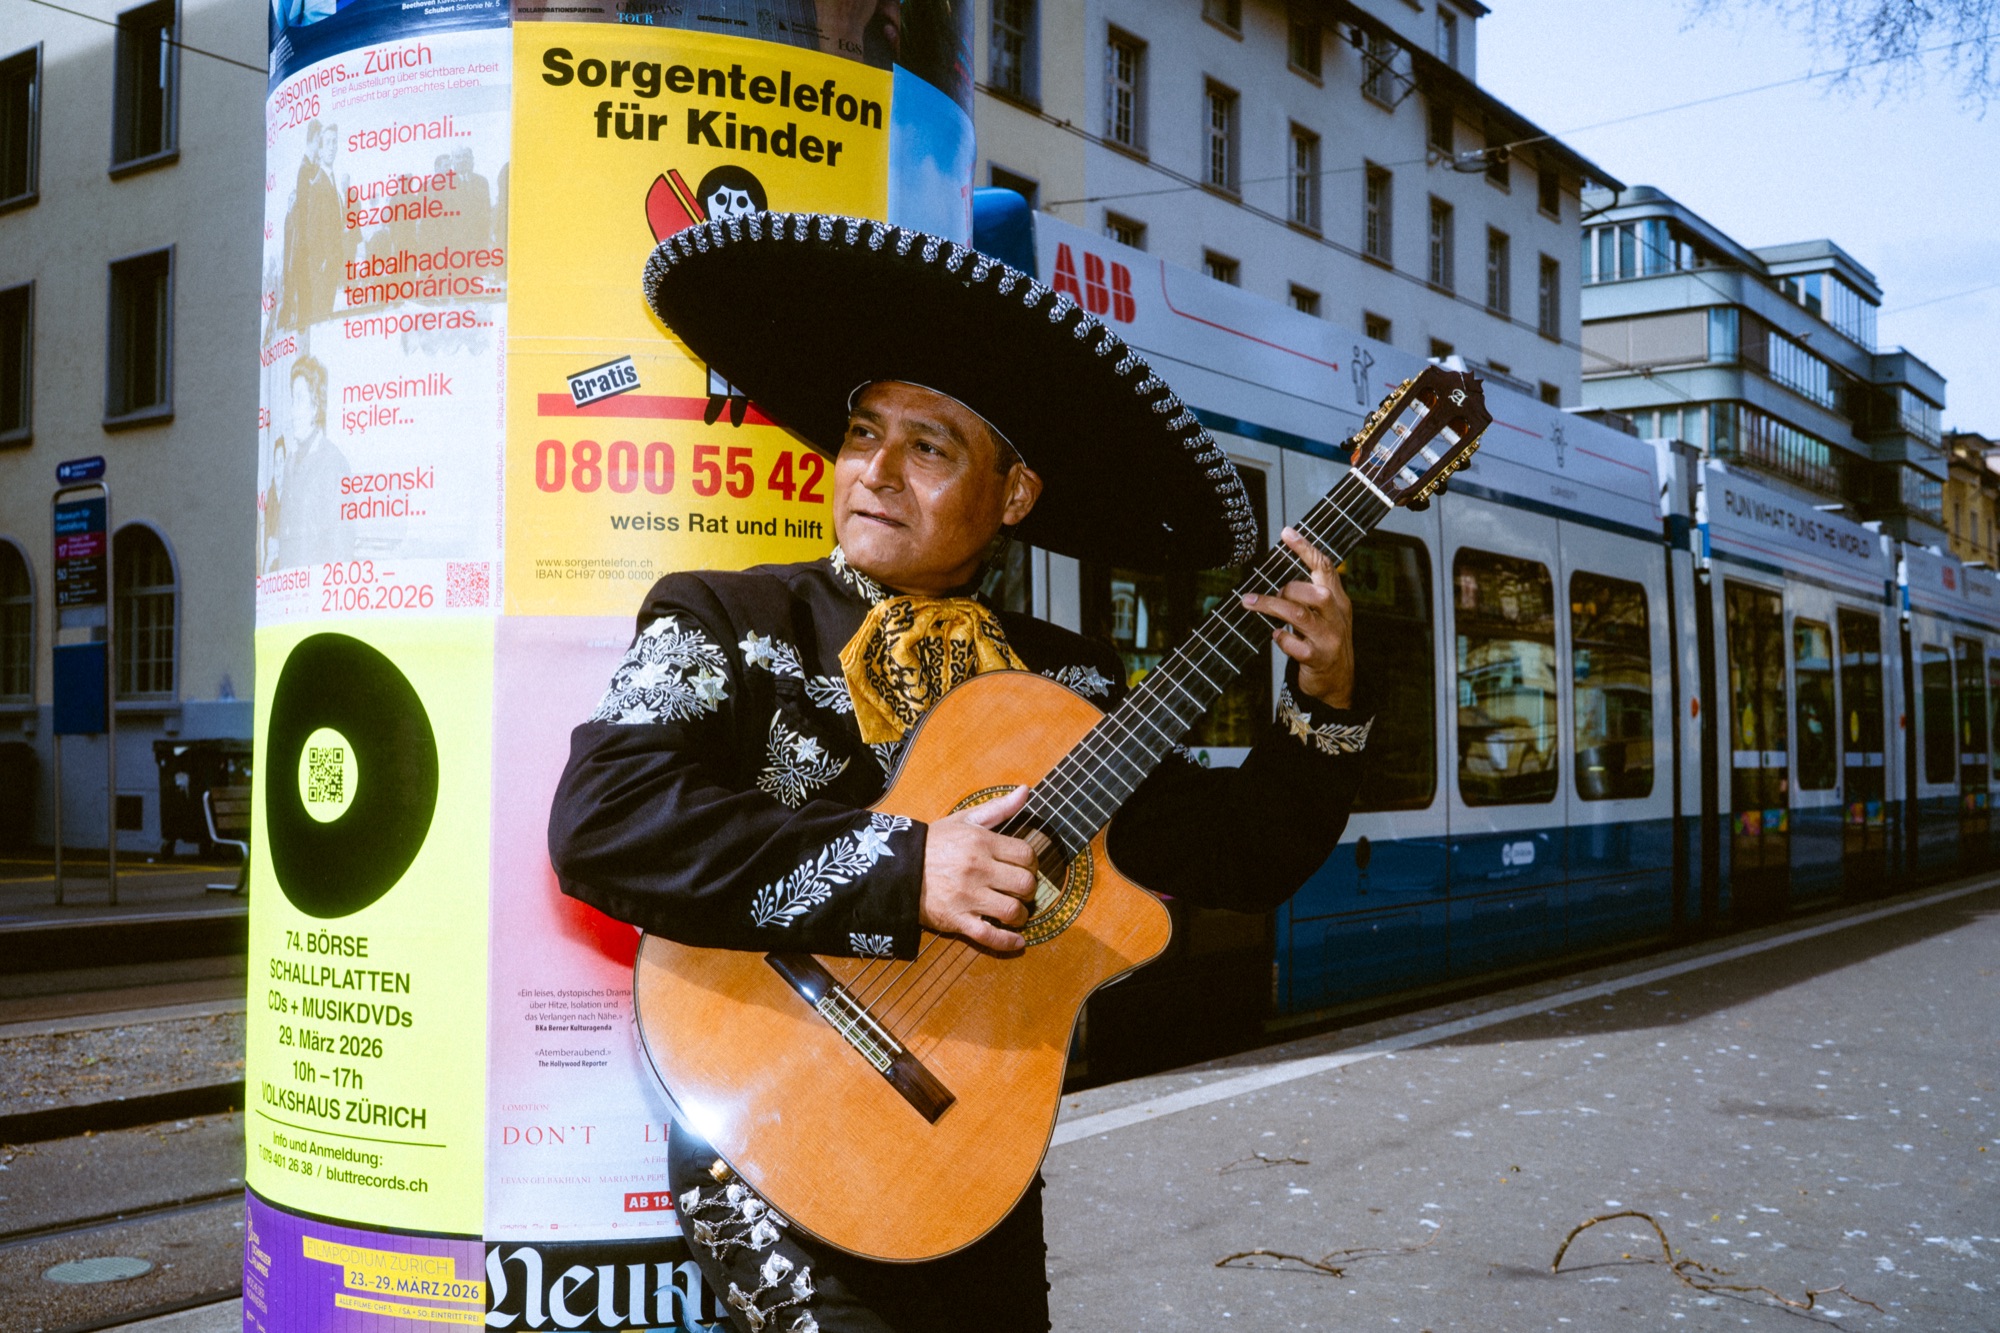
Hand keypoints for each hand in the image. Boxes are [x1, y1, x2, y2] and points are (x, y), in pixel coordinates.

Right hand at [918, 785, 1038, 951]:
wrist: (897, 867)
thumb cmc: (934, 843)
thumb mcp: (965, 819)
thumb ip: (998, 808)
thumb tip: (1025, 791)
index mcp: (981, 842)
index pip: (1026, 855)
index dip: (1032, 864)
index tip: (1025, 869)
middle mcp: (978, 869)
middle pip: (1025, 884)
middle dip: (1029, 890)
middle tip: (1020, 891)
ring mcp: (968, 896)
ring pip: (1012, 911)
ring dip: (1021, 915)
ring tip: (1015, 913)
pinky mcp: (957, 919)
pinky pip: (989, 935)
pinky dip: (1007, 942)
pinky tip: (1017, 941)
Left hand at [1241, 527, 1355, 709]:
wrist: (1338, 681)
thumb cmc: (1325, 641)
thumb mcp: (1325, 614)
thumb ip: (1309, 595)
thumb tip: (1279, 577)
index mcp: (1338, 600)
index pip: (1325, 568)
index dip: (1306, 549)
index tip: (1286, 533)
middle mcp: (1337, 617)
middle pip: (1316, 592)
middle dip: (1287, 588)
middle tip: (1267, 592)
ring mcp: (1329, 639)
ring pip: (1301, 616)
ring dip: (1271, 607)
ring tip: (1250, 602)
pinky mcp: (1318, 659)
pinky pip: (1297, 646)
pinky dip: (1282, 639)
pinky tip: (1275, 636)